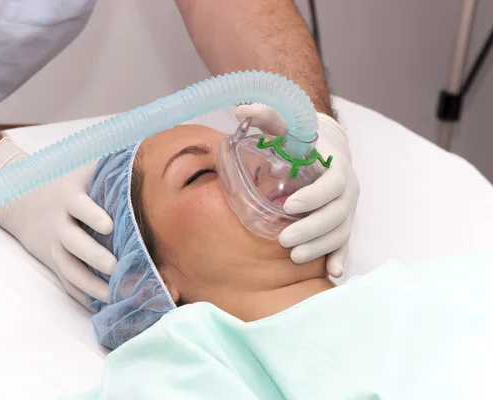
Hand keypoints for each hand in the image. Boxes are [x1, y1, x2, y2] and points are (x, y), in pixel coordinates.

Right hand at [0, 138, 116, 305]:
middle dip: (94, 257)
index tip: (110, 225)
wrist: (19, 196)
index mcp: (69, 196)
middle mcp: (60, 223)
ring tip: (114, 296)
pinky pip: (66, 283)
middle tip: (117, 268)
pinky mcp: (53, 262)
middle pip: (74, 244)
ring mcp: (54, 246)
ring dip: (91, 285)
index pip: (79, 206)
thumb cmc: (64, 180)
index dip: (92, 214)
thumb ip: (109, 162)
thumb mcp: (81, 166)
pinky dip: (82, 296)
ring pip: (70, 269)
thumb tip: (148, 147)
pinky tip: (102, 307)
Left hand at [235, 104, 359, 277]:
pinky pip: (345, 243)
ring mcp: (346, 208)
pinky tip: (331, 275)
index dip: (314, 197)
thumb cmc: (301, 137)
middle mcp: (347, 190)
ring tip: (295, 257)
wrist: (325, 146)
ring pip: (340, 232)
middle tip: (284, 241)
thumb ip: (266, 115)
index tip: (289, 206)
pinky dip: (339, 258)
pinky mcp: (342, 222)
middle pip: (337, 214)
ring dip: (320, 247)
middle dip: (312, 229)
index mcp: (336, 166)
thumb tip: (239, 109)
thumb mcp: (286, 124)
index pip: (333, 184)